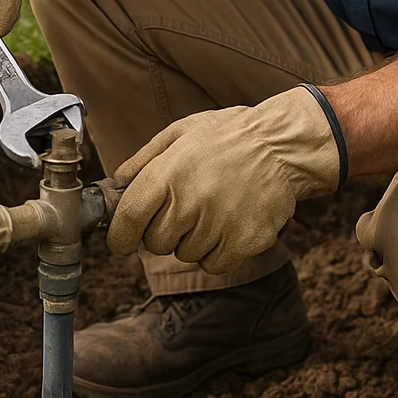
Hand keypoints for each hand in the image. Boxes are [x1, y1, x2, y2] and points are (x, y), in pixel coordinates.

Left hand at [107, 86, 341, 274]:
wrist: (282, 145)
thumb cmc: (228, 136)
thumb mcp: (179, 133)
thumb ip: (143, 161)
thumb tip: (115, 186)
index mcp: (167, 174)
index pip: (127, 221)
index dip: (119, 237)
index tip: (122, 241)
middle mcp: (189, 202)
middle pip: (155, 243)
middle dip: (162, 231)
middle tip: (184, 208)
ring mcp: (218, 225)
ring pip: (185, 254)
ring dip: (193, 239)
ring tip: (213, 208)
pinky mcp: (244, 242)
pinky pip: (214, 265)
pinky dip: (217, 251)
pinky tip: (228, 224)